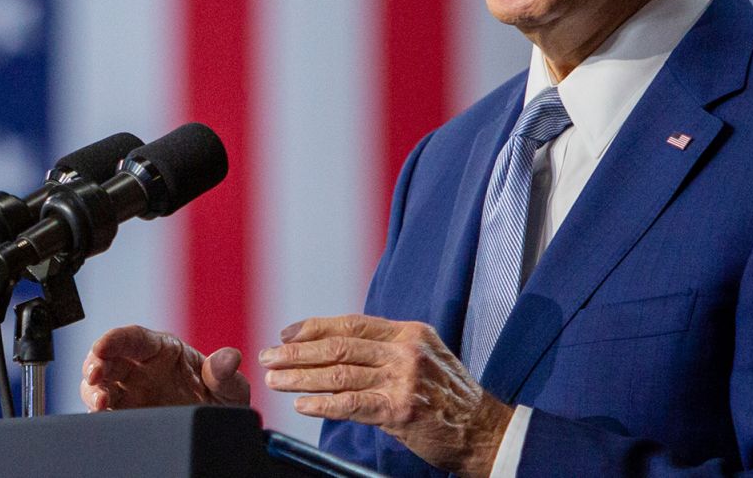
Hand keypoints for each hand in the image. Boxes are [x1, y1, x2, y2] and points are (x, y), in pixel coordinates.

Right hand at [80, 324, 250, 410]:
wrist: (218, 434)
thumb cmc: (222, 401)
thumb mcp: (230, 387)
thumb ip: (226, 372)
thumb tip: (228, 359)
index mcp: (164, 350)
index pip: (134, 338)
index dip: (115, 339)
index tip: (102, 346)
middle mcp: (141, 370)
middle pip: (109, 360)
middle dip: (96, 364)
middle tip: (94, 375)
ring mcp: (131, 395)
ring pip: (100, 386)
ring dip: (93, 392)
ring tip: (100, 403)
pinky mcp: (127, 417)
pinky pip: (105, 414)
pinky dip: (98, 415)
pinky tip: (101, 417)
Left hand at [260, 315, 511, 477]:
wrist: (483, 429)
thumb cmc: (450, 398)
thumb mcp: (424, 358)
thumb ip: (387, 350)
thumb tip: (340, 348)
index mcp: (409, 332)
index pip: (352, 323)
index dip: (314, 327)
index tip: (287, 333)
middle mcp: (405, 350)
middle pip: (340, 345)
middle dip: (297, 352)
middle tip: (269, 357)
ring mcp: (404, 379)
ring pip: (340, 373)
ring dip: (301, 378)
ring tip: (275, 380)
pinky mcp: (400, 409)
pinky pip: (352, 404)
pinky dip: (323, 404)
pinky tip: (303, 405)